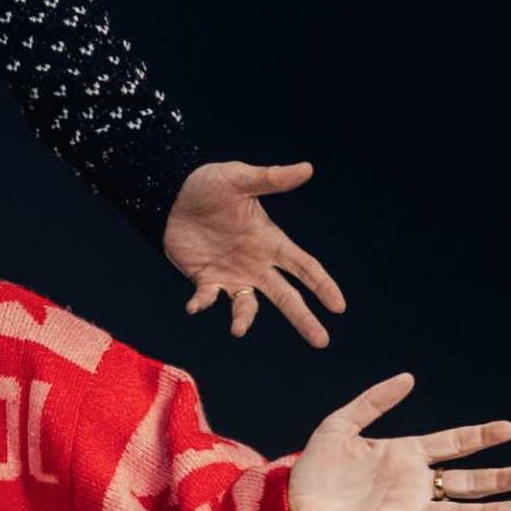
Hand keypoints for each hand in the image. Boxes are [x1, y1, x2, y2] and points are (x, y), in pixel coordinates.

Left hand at [164, 160, 347, 346]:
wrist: (171, 196)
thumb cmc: (209, 185)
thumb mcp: (239, 179)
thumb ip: (269, 178)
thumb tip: (306, 168)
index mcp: (271, 241)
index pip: (304, 267)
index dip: (322, 285)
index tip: (339, 307)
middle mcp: (256, 264)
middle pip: (286, 296)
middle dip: (304, 318)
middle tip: (321, 341)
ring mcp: (231, 274)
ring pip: (247, 306)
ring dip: (244, 319)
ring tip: (238, 329)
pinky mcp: (204, 279)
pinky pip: (206, 298)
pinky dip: (201, 304)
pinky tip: (194, 306)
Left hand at [285, 372, 510, 510]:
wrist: (289, 502)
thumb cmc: (316, 465)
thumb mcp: (340, 425)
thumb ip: (372, 401)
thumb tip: (408, 378)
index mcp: (406, 455)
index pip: (452, 444)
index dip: (480, 437)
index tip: (508, 429)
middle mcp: (413, 485)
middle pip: (464, 481)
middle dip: (497, 479)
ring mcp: (403, 510)